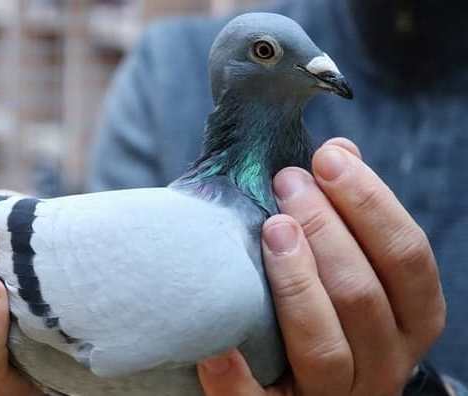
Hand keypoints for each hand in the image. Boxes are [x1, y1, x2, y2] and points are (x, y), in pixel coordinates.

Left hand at [198, 139, 445, 395]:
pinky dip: (237, 376)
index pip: (407, 258)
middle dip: (327, 229)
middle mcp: (384, 363)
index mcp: (411, 320)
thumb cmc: (337, 311)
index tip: (329, 159)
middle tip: (287, 182)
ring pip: (323, 347)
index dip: (371, 203)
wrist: (317, 390)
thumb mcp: (360, 270)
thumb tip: (339, 150)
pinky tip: (217, 345)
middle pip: (362, 296)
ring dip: (297, 283)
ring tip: (271, 229)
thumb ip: (353, 217)